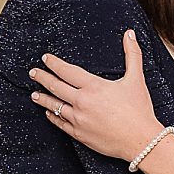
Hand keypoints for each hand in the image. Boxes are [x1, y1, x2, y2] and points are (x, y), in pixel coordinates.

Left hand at [30, 29, 165, 160]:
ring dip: (43, 99)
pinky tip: (49, 114)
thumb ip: (132, 54)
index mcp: (93, 86)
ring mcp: (79, 119)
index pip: (67, 71)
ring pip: (54, 106)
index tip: (45, 58)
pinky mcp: (80, 134)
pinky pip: (61, 124)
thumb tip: (130, 33)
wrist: (141, 140)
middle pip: (55, 87)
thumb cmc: (139, 110)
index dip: (54, 64)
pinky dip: (53, 117)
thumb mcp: (136, 79)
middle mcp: (82, 102)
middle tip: (33, 73)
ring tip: (34, 95)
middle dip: (42, 78)